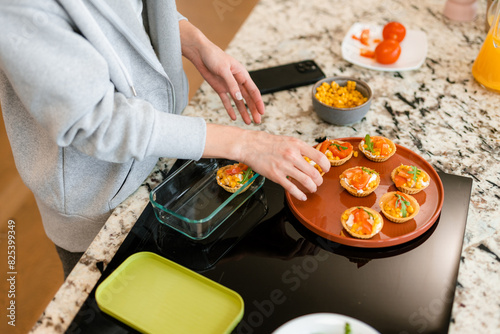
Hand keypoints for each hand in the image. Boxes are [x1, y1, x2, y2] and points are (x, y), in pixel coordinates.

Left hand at [180, 21, 263, 123]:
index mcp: (242, 74)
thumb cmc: (214, 56)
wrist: (200, 53)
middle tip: (257, 122)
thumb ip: (232, 84)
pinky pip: (226, 101)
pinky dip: (230, 109)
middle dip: (253, 110)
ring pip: (238, 102)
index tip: (262, 112)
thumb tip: (239, 98)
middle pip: (248, 98)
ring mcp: (229, 86)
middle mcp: (237, 81)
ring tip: (248, 122)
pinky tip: (234, 117)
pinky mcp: (220, 88)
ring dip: (243, 112)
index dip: (258, 102)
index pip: (253, 91)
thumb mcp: (223, 69)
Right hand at [204, 125, 330, 200]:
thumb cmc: (268, 143)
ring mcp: (284, 166)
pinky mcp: (276, 176)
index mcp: (297, 145)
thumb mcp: (288, 140)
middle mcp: (292, 155)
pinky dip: (300, 195)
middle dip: (319, 180)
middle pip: (314, 172)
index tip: (326, 169)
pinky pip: (292, 188)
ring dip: (312, 188)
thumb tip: (313, 159)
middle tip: (318, 182)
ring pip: (306, 181)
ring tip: (312, 189)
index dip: (326, 165)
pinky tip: (302, 196)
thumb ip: (301, 149)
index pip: (319, 157)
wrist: (250, 145)